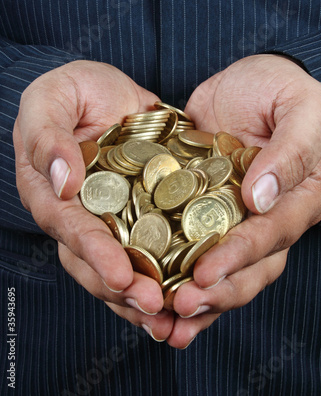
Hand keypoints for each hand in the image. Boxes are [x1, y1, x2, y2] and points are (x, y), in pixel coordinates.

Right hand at [13, 60, 173, 340]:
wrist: (108, 90)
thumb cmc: (72, 90)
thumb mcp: (51, 99)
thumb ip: (48, 136)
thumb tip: (62, 181)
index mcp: (52, 193)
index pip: (69, 228)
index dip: (94, 253)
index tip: (120, 275)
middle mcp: (80, 214)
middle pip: (96, 261)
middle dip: (124, 288)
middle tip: (156, 306)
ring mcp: (113, 218)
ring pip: (124, 265)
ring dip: (145, 294)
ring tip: (174, 316)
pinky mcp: (144, 214)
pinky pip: (153, 248)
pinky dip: (167, 274)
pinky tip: (186, 294)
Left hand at [164, 54, 320, 348]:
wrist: (248, 81)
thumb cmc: (282, 89)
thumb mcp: (302, 109)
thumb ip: (291, 151)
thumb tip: (261, 198)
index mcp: (298, 199)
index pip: (272, 237)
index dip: (240, 258)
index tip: (205, 273)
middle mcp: (269, 218)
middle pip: (249, 268)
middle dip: (215, 291)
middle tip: (179, 305)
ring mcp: (235, 218)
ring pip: (222, 269)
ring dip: (197, 298)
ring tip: (163, 319)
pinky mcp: (203, 210)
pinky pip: (192, 247)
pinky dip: (177, 274)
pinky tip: (155, 295)